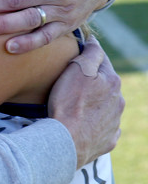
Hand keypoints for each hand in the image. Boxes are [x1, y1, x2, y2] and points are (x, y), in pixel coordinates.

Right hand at [47, 37, 123, 168]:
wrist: (65, 141)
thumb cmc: (68, 103)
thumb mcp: (77, 69)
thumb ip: (91, 52)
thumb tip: (95, 41)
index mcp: (113, 81)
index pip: (101, 61)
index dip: (87, 58)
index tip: (74, 59)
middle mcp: (119, 102)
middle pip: (104, 85)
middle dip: (92, 83)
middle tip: (71, 86)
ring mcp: (115, 123)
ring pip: (105, 107)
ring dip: (94, 104)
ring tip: (74, 108)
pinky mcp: (108, 141)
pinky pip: (103, 128)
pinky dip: (94, 125)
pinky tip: (82, 125)